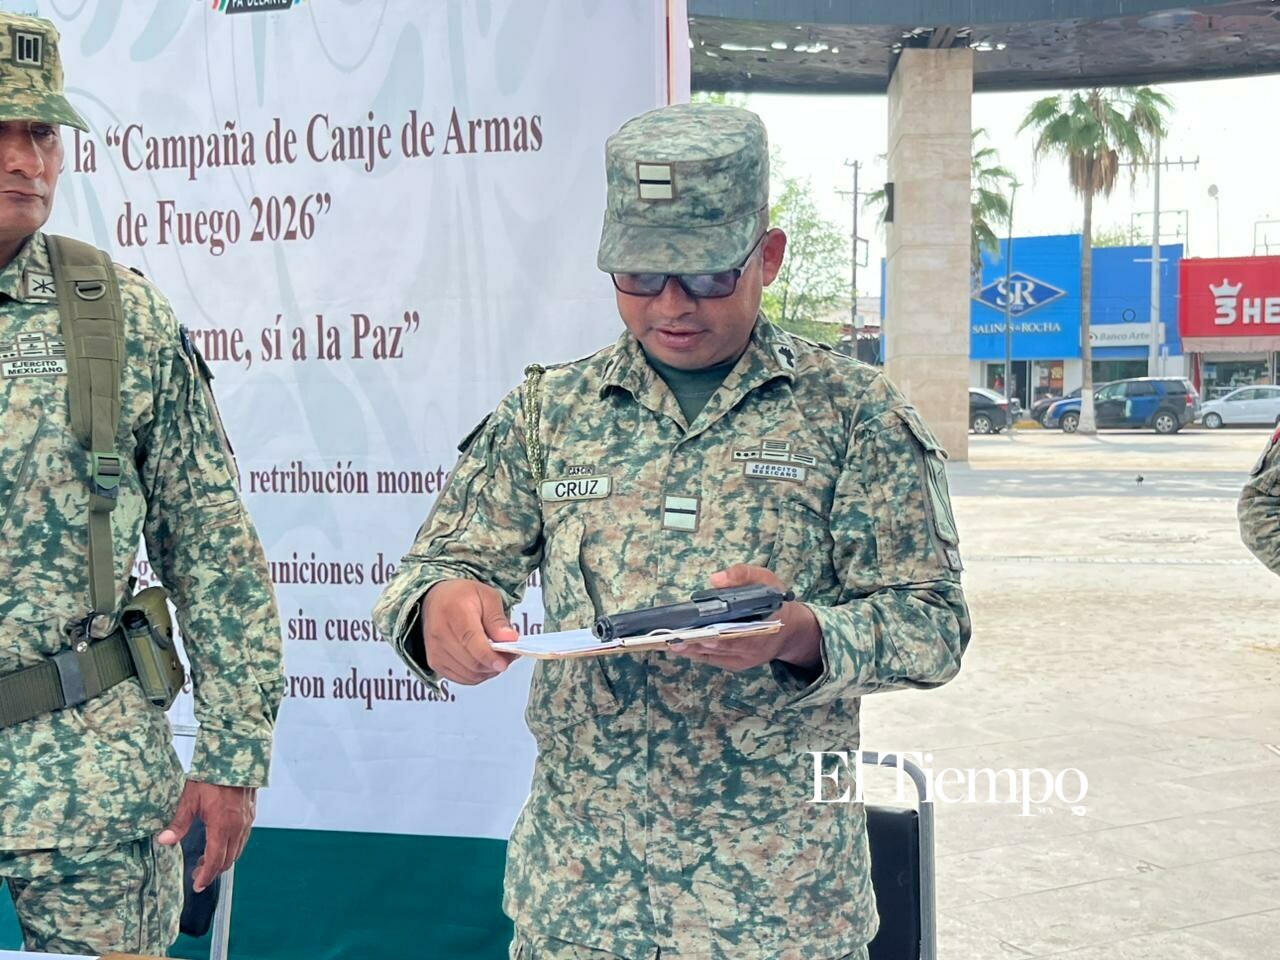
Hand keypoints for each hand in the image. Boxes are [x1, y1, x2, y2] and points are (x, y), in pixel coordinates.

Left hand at [157, 780, 255, 892]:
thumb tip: (163, 840)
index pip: (215, 861)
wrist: (236, 758)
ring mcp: (246, 821)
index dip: (205, 876)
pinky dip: (232, 847)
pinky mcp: (250, 815)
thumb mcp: (190, 799)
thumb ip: (178, 823)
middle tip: (197, 873)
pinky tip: (221, 843)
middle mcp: (238, 827)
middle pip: (228, 859)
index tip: (197, 885)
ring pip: (237, 850)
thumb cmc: (212, 776)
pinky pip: (243, 839)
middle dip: (212, 870)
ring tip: (207, 860)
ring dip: (223, 859)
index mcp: (222, 827)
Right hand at [420, 579, 518, 684]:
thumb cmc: (463, 597)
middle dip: (494, 663)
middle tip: (509, 655)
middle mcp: (440, 633)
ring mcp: (435, 650)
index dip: (488, 655)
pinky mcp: (435, 663)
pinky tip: (484, 662)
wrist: (436, 600)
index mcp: (453, 611)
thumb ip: (498, 620)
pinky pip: (462, 678)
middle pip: (471, 661)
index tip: (503, 663)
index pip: (470, 640)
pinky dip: (477, 675)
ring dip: (487, 670)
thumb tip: (510, 639)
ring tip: (497, 656)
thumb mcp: (487, 597)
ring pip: (468, 674)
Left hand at [668, 564, 822, 671]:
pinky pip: (713, 660)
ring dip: (692, 648)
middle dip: (697, 642)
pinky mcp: (736, 664)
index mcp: (765, 625)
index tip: (698, 631)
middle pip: (721, 647)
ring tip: (669, 640)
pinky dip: (695, 652)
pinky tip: (679, 645)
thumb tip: (715, 579)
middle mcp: (755, 647)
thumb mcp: (766, 579)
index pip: (739, 633)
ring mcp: (745, 659)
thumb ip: (743, 575)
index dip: (718, 634)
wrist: (790, 631)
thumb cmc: (775, 602)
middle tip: (673, 638)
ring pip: (714, 655)